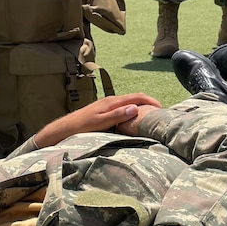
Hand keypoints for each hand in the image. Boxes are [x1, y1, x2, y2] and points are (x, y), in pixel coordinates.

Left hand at [33, 93, 161, 147]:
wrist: (65, 128)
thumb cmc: (81, 126)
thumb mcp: (100, 122)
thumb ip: (117, 115)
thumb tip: (136, 108)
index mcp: (112, 102)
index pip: (136, 96)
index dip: (150, 100)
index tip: (161, 108)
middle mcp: (111, 101)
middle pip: (135, 97)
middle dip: (148, 102)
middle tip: (160, 113)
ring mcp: (108, 105)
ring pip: (129, 103)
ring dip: (141, 107)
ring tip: (150, 116)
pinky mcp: (105, 111)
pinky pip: (123, 108)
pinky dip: (133, 111)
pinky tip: (134, 119)